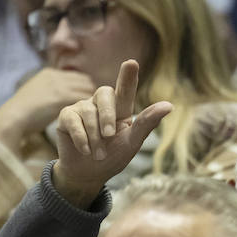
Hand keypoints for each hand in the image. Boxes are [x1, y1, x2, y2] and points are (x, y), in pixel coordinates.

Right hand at [0, 68, 95, 148]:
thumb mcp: (36, 99)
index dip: (86, 90)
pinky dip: (91, 107)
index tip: (94, 103)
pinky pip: (84, 98)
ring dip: (95, 101)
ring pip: (87, 89)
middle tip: (103, 110)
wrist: (12, 119)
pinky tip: (95, 119)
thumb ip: (50, 96)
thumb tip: (58, 103)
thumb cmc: (22, 116)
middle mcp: (55, 76)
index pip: (77, 78)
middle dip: (94, 95)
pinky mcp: (61, 95)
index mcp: (49, 74)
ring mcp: (58, 84)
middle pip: (85, 81)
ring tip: (101, 115)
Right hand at [51, 60, 171, 207]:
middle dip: (107, 116)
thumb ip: (147, 123)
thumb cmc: (113, 156)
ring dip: (95, 137)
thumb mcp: (132, 142)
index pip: (125, 89)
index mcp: (121, 108)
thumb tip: (169, 105)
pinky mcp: (66, 116)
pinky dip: (81, 138)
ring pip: (89, 112)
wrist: (88, 174)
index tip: (131, 63)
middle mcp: (101, 103)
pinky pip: (73, 120)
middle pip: (105, 94)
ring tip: (98, 154)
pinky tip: (85, 150)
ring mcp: (82, 108)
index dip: (127, 77)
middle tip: (110, 136)